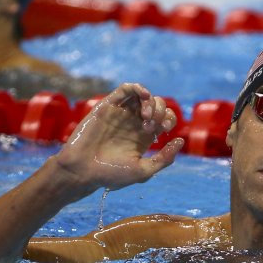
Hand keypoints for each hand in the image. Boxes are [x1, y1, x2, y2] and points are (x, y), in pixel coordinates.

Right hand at [54, 83, 183, 191]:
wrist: (82, 171)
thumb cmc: (110, 174)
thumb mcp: (143, 171)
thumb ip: (164, 158)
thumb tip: (181, 140)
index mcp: (144, 136)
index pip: (165, 118)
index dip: (168, 119)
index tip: (161, 131)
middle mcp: (133, 122)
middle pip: (157, 104)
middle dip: (159, 111)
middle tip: (149, 126)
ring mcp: (121, 113)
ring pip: (142, 94)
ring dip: (150, 100)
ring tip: (146, 115)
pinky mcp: (107, 106)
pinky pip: (125, 89)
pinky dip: (137, 88)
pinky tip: (144, 96)